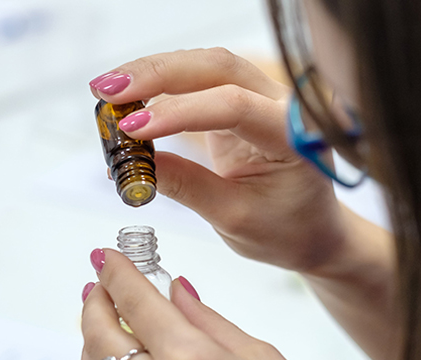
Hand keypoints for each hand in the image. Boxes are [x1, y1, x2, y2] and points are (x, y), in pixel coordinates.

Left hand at [24, 250, 378, 359]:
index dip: (118, 271)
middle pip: (105, 334)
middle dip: (97, 300)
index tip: (107, 256)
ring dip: (86, 345)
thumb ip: (209, 320)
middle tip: (100, 285)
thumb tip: (175, 287)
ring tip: (97, 325)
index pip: (138, 300)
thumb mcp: (263, 356)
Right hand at [89, 48, 349, 274]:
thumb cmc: (287, 230)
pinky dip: (163, 89)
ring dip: (155, 74)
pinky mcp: (242, 104)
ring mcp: (262, 99)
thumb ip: (186, 186)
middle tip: (108, 91)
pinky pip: (200, 84)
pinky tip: (132, 99)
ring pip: (206, 67)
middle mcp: (282, 106)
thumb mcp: (233, 218)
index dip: (180, 112)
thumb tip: (132, 164)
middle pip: (218, 68)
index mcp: (293, 137)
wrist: (311, 230)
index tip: (134, 128)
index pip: (234, 106)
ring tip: (108, 93)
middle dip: (158, 74)